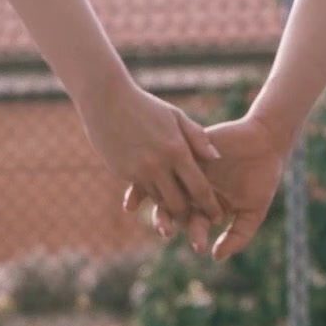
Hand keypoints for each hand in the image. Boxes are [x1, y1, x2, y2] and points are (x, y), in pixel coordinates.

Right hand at [75, 78, 222, 231]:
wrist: (106, 101)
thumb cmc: (145, 106)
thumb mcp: (175, 116)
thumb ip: (197, 138)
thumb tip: (216, 158)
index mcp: (177, 150)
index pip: (199, 187)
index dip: (210, 206)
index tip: (219, 216)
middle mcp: (159, 165)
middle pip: (179, 203)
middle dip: (191, 218)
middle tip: (200, 224)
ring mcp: (140, 171)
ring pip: (160, 202)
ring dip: (171, 212)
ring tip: (182, 219)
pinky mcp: (124, 174)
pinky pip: (144, 194)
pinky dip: (153, 199)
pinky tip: (161, 202)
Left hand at [128, 115, 290, 260]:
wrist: (267, 141)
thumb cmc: (262, 177)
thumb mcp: (252, 211)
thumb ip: (237, 235)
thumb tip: (215, 257)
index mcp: (204, 205)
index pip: (194, 223)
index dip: (196, 235)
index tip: (199, 247)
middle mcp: (190, 188)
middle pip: (170, 208)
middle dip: (167, 221)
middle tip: (165, 232)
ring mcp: (185, 168)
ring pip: (163, 186)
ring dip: (157, 200)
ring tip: (159, 210)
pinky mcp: (184, 147)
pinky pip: (165, 159)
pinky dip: (157, 168)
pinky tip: (158, 178)